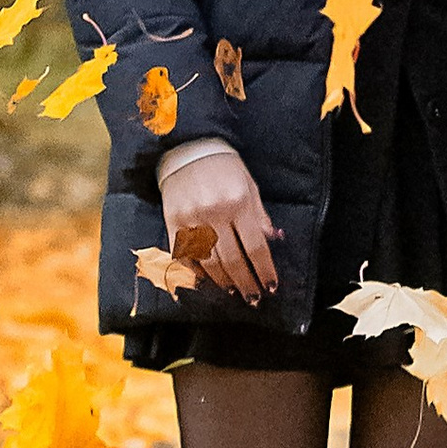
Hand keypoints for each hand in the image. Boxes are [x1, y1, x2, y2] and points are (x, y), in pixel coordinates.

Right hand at [159, 143, 276, 304]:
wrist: (187, 149)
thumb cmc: (224, 166)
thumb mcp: (249, 185)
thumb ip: (260, 215)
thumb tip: (274, 240)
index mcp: (238, 203)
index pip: (255, 247)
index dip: (264, 270)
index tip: (271, 286)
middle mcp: (214, 213)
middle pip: (233, 260)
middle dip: (246, 283)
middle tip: (254, 298)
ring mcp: (191, 220)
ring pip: (210, 262)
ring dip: (224, 281)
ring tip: (234, 290)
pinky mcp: (173, 222)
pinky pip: (186, 255)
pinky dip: (198, 271)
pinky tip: (209, 280)